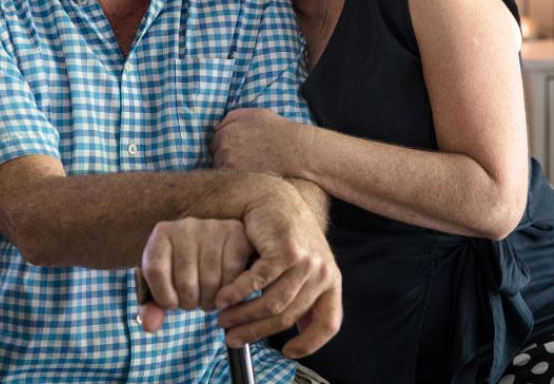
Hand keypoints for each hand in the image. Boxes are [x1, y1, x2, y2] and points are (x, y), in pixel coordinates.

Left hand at [138, 218, 253, 332]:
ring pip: (211, 281)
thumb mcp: (162, 285)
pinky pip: (233, 274)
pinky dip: (229, 291)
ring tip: (208, 297)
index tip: (171, 303)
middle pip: (185, 281)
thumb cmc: (181, 270)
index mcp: (161, 235)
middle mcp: (185, 227)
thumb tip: (150, 326)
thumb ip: (152, 307)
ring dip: (210, 301)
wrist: (209, 246)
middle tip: (194, 301)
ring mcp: (212, 228)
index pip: (156, 270)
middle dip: (190, 302)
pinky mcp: (235, 234)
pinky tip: (223, 290)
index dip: (164, 297)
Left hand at [211, 108, 315, 178]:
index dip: (226, 145)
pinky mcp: (233, 172)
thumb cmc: (282, 133)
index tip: (237, 150)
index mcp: (229, 122)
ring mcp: (227, 156)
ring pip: (220, 166)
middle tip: (245, 161)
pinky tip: (249, 177)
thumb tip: (221, 125)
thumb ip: (235, 119)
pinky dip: (235, 179)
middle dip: (226, 156)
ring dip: (230, 169)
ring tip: (250, 169)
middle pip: (216, 152)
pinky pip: (227, 178)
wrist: (298, 151)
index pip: (216, 136)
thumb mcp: (258, 115)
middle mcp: (225, 137)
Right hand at [215, 184, 341, 358]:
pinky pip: (258, 281)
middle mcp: (323, 272)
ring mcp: (306, 261)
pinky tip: (223, 297)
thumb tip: (300, 332)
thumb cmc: (283, 236)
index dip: (310, 343)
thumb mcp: (301, 267)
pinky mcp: (285, 250)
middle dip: (256, 331)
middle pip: (288, 317)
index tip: (287, 354)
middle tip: (232, 337)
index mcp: (331, 280)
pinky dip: (238, 293)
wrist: (273, 199)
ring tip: (222, 318)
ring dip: (243, 315)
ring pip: (272, 303)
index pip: (329, 323)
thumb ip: (302, 295)